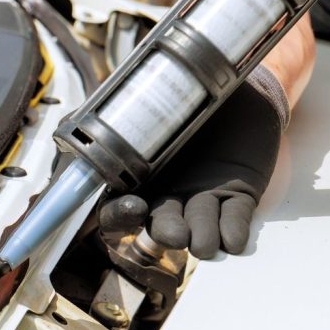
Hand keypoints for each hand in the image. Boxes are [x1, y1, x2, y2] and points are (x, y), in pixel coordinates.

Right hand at [98, 67, 285, 258]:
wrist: (244, 87)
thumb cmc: (192, 88)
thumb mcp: (160, 94)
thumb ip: (131, 104)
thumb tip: (85, 105)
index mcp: (140, 170)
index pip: (116, 206)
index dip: (119, 215)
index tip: (136, 206)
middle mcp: (169, 191)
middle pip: (158, 225)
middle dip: (167, 232)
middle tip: (177, 234)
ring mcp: (203, 196)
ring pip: (198, 229)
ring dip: (203, 238)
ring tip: (207, 241)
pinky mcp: (238, 195)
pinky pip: (234, 222)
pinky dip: (234, 233)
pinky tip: (234, 240)